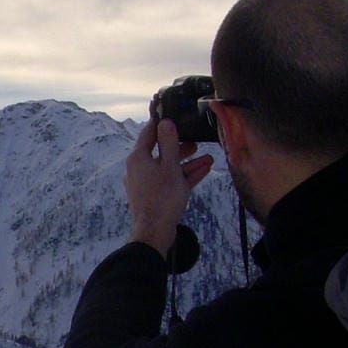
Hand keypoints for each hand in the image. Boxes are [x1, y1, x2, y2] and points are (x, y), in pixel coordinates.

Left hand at [126, 119, 213, 254]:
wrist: (155, 232)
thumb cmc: (162, 197)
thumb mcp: (170, 166)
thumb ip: (169, 143)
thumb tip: (166, 122)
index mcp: (138, 158)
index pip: (149, 133)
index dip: (162, 123)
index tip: (174, 115)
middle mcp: (139, 168)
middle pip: (161, 151)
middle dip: (181, 147)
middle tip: (196, 141)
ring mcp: (146, 183)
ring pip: (169, 167)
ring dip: (188, 163)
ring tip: (208, 158)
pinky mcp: (154, 196)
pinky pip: (170, 181)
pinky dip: (185, 176)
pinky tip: (204, 170)